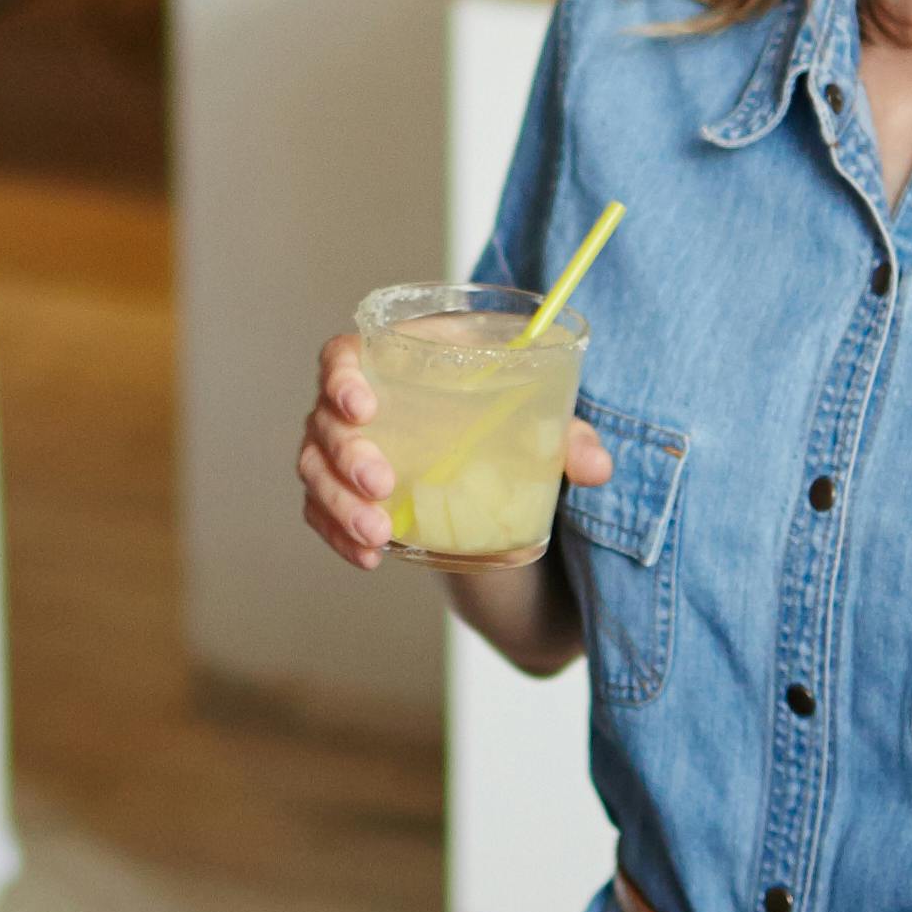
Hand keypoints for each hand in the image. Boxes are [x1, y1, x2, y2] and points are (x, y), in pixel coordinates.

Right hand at [295, 332, 606, 572]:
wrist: (492, 467)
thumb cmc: (505, 418)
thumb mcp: (542, 421)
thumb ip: (568, 437)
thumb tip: (596, 467)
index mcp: (398, 360)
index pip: (343, 354)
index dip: (342, 376)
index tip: (363, 406)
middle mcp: (359, 403)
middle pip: (325, 419)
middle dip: (346, 453)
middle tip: (382, 483)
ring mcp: (345, 451)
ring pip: (315, 469)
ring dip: (338, 502)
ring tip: (378, 533)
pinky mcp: (346, 494)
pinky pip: (321, 511)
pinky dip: (337, 535)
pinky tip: (368, 557)